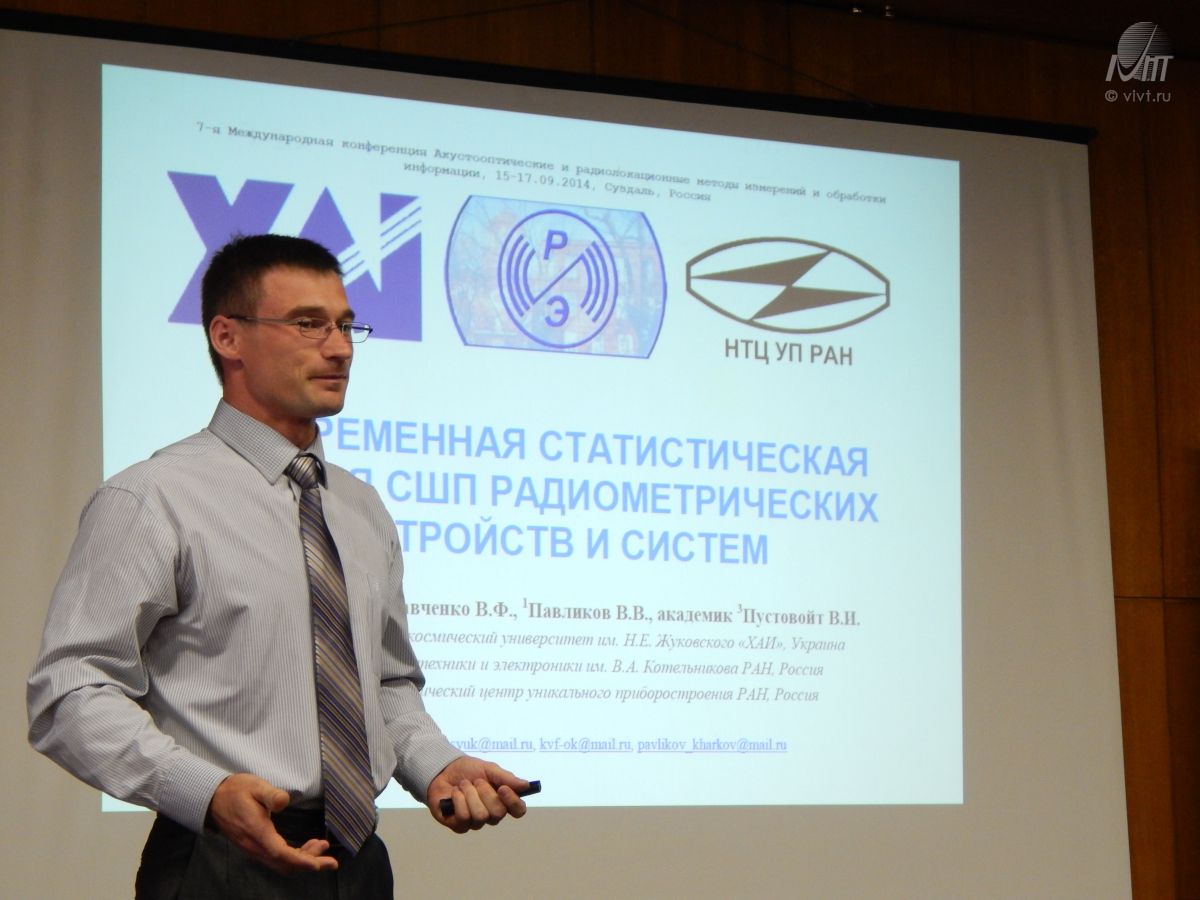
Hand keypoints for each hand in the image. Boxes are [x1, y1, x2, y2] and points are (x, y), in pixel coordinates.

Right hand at [207, 773, 338, 873]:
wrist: (214, 799)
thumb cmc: (237, 791)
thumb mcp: (255, 786)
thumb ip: (271, 794)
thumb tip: (284, 801)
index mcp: (257, 832)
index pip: (281, 853)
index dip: (301, 860)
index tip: (318, 864)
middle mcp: (256, 846)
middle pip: (285, 864)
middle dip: (309, 864)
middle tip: (331, 860)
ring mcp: (255, 849)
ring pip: (282, 864)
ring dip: (303, 860)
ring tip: (321, 848)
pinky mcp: (256, 847)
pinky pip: (277, 859)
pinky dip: (294, 857)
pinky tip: (306, 847)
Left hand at [427, 757, 529, 832]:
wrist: (443, 770)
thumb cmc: (468, 770)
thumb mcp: (489, 769)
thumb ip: (507, 778)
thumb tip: (526, 785)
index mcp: (503, 800)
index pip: (518, 810)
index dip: (513, 802)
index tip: (503, 788)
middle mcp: (492, 814)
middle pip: (498, 813)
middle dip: (485, 793)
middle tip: (477, 781)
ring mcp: (476, 822)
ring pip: (480, 816)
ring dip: (470, 795)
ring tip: (463, 785)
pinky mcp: (459, 826)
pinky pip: (464, 817)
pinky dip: (458, 799)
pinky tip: (455, 793)